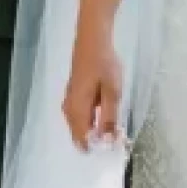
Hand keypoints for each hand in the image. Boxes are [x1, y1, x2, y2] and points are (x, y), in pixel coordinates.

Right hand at [62, 32, 125, 150]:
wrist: (92, 40)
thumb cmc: (104, 65)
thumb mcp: (112, 92)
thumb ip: (109, 117)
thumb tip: (107, 140)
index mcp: (77, 110)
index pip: (81, 140)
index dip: (97, 147)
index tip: (114, 146)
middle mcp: (69, 108)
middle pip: (78, 134)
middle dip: (97, 139)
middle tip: (117, 135)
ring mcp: (69, 100)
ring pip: (78, 125)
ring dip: (94, 129)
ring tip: (113, 127)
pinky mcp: (73, 93)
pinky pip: (79, 115)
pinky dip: (91, 119)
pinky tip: (103, 114)